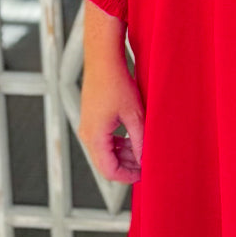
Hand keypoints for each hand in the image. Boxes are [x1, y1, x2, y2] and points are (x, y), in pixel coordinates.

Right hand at [79, 1, 143, 182]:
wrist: (103, 59)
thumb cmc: (116, 83)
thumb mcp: (134, 114)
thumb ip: (140, 140)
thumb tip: (146, 161)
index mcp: (94, 137)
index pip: (109, 171)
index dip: (128, 177)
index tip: (145, 175)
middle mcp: (87, 135)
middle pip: (106, 163)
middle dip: (128, 167)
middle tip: (148, 165)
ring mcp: (88, 127)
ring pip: (105, 152)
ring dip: (124, 155)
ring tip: (144, 151)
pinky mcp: (92, 119)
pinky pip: (104, 140)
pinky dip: (119, 144)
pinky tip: (135, 139)